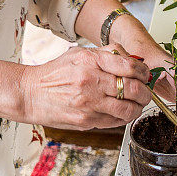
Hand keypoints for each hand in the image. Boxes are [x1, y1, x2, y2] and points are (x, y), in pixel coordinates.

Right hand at [20, 42, 151, 130]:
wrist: (30, 93)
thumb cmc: (55, 72)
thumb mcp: (79, 53)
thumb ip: (106, 54)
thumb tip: (132, 59)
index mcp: (90, 61)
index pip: (129, 67)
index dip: (143, 72)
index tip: (145, 74)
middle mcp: (90, 82)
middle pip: (133, 90)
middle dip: (145, 91)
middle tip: (146, 90)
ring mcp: (89, 104)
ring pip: (128, 110)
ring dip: (138, 107)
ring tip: (136, 102)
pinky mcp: (87, 121)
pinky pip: (116, 121)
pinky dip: (124, 117)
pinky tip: (121, 110)